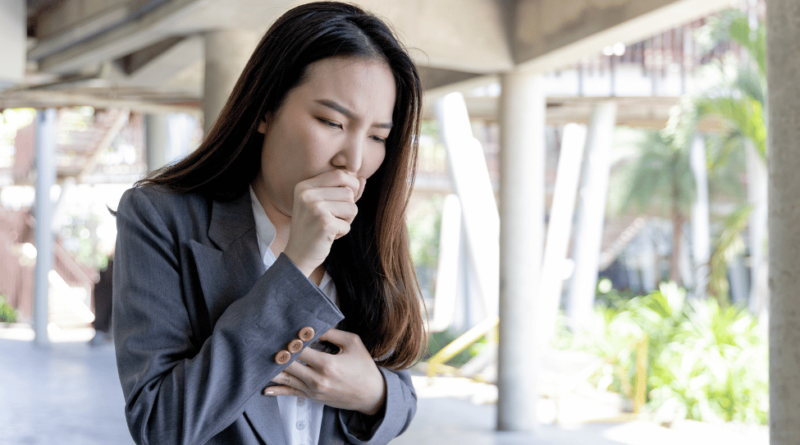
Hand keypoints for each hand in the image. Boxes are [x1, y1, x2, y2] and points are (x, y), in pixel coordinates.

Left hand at [266, 328, 386, 415]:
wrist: (372, 395)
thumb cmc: (364, 367)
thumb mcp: (353, 343)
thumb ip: (331, 333)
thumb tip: (312, 327)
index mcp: (327, 364)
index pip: (299, 349)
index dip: (291, 340)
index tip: (286, 331)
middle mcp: (317, 379)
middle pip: (288, 364)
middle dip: (278, 352)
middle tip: (268, 342)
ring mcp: (313, 391)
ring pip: (285, 379)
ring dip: (273, 369)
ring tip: (262, 359)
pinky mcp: (312, 398)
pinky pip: (291, 394)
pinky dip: (277, 390)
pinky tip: (265, 388)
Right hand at [283, 170, 360, 276]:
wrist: (297, 255)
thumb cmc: (313, 228)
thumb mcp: (323, 204)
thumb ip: (342, 190)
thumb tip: (363, 178)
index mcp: (305, 186)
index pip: (339, 174)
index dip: (351, 185)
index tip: (345, 200)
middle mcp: (308, 194)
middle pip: (348, 191)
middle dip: (349, 206)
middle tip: (335, 217)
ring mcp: (315, 208)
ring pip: (352, 207)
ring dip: (347, 220)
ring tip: (331, 226)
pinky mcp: (324, 224)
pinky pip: (348, 225)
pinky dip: (342, 232)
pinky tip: (328, 236)